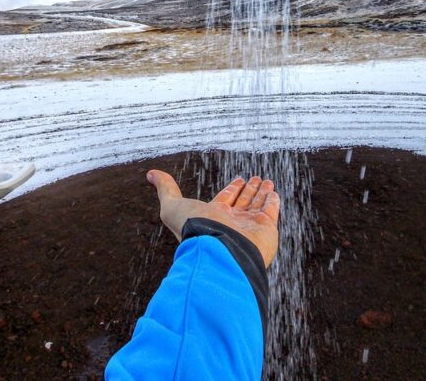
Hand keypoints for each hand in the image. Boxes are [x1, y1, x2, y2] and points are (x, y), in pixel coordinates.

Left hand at [147, 170, 280, 267]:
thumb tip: (151, 174)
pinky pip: (270, 211)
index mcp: (213, 217)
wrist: (219, 251)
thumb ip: (165, 189)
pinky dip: (272, 201)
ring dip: (261, 192)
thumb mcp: (172, 206)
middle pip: (242, 201)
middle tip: (255, 178)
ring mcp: (249, 226)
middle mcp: (232, 222)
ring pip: (257, 204)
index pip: (225, 199)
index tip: (239, 179)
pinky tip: (273, 192)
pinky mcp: (266, 229)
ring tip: (266, 181)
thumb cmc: (194, 231)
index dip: (232, 189)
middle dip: (248, 190)